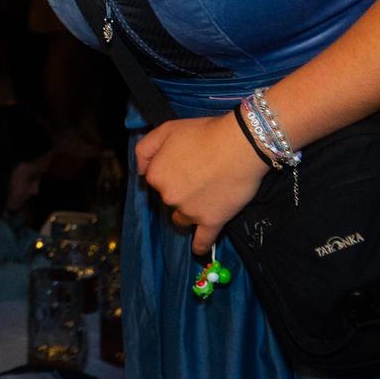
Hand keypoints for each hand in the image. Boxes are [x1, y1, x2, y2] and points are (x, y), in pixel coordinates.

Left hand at [135, 112, 269, 253]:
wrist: (239, 145)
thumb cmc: (204, 133)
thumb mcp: (167, 129)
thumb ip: (145, 149)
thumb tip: (140, 171)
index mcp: (155, 175)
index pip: (155, 180)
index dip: (170, 171)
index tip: (184, 165)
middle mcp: (168, 196)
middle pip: (169, 199)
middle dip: (180, 191)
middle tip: (199, 178)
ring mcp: (189, 212)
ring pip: (181, 219)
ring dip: (188, 214)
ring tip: (203, 202)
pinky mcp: (211, 222)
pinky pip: (201, 241)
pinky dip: (199, 246)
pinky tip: (198, 249)